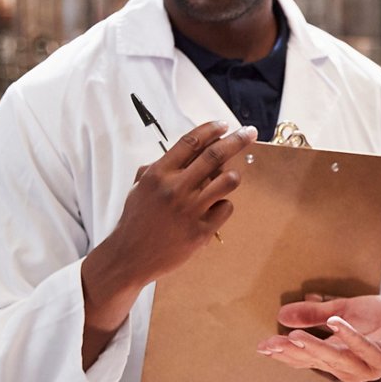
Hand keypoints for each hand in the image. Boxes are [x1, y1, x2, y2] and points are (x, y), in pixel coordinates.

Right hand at [80, 121, 257, 363]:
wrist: (130, 257)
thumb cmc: (136, 219)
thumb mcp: (140, 187)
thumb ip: (161, 167)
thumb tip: (189, 151)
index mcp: (159, 174)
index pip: (190, 142)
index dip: (211, 129)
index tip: (224, 124)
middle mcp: (175, 188)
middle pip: (215, 155)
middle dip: (237, 140)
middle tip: (250, 133)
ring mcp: (190, 210)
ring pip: (228, 181)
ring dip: (233, 176)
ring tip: (230, 177)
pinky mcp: (201, 231)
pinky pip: (225, 208)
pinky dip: (223, 206)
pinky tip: (212, 211)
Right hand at [257, 294, 380, 381]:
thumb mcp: (345, 311)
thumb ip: (316, 314)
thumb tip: (281, 314)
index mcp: (338, 357)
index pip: (306, 358)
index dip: (284, 353)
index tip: (261, 346)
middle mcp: (350, 368)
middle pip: (317, 362)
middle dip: (293, 353)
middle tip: (270, 344)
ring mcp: (369, 366)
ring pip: (338, 360)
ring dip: (317, 349)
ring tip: (295, 336)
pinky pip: (367, 351)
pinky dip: (351, 337)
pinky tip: (335, 323)